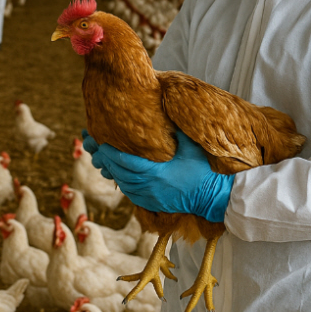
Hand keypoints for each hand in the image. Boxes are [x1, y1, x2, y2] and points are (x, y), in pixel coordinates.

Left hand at [81, 129, 232, 221]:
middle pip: (120, 174)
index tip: (100, 143)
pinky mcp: (155, 203)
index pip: (126, 162)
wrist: (216, 197)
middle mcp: (151, 187)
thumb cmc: (205, 171)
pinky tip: (118, 175)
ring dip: (112, 172)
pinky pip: (132, 194)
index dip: (111, 153)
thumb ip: (176, 130)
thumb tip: (166, 108)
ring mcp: (152, 197)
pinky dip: (122, 183)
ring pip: (124, 185)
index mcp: (157, 172)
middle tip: (94, 148)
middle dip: (106, 160)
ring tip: (102, 159)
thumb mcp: (191, 147)